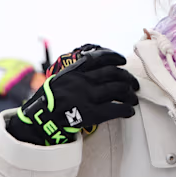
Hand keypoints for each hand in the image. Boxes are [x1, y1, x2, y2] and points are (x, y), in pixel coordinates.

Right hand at [7, 45, 139, 145]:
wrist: (41, 119)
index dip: (115, 57)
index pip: (99, 58)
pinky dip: (126, 110)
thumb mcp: (60, 78)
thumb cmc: (51, 99)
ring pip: (118, 90)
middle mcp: (83, 81)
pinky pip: (116, 109)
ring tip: (134, 99)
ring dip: (130, 95)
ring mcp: (88, 96)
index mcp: (75, 71)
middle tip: (135, 85)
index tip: (123, 61)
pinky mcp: (91, 113)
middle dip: (129, 78)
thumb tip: (96, 66)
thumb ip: (77, 72)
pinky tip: (130, 112)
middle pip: (115, 74)